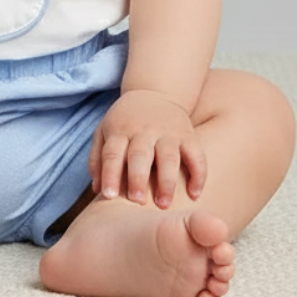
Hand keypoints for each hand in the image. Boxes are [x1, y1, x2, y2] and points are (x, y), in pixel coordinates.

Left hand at [89, 90, 206, 208]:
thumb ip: (97, 158)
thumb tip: (97, 189)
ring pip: (169, 157)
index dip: (110, 174)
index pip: (112, 153)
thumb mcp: (105, 130)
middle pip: (140, 155)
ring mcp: (168, 132)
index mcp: (120, 130)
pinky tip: (194, 194)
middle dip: (138, 178)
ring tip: (163, 204)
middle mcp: (143, 131)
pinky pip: (196, 155)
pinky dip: (198, 175)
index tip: (108, 196)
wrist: (154, 92)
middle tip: (136, 201)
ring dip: (167, 182)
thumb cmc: (125, 121)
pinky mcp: (188, 135)